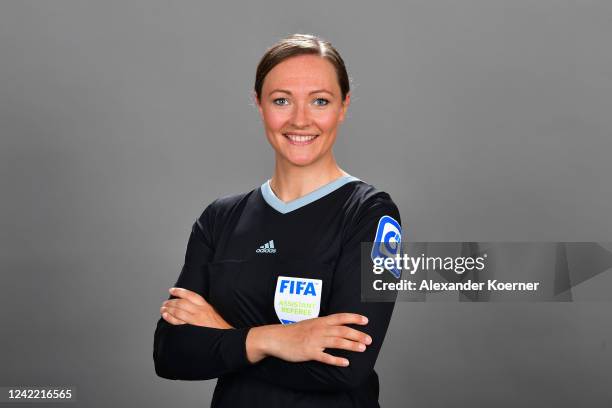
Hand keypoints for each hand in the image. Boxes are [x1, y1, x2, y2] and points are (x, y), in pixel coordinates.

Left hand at [160, 287, 232, 328]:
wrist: (226, 338)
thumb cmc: (219, 327)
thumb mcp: (212, 313)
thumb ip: (202, 308)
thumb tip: (189, 306)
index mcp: (205, 305)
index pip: (190, 295)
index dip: (180, 291)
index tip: (172, 290)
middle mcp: (200, 310)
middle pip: (182, 303)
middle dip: (171, 302)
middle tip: (164, 303)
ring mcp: (196, 319)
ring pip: (179, 311)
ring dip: (169, 309)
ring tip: (163, 308)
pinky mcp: (193, 328)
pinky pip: (179, 322)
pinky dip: (171, 318)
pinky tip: (166, 316)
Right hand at [246, 313, 371, 366]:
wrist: (276, 338)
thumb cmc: (293, 331)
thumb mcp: (310, 323)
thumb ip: (323, 325)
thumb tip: (337, 327)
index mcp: (320, 321)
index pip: (340, 317)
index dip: (354, 318)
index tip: (366, 320)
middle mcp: (319, 329)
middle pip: (342, 330)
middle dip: (357, 334)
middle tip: (369, 339)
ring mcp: (314, 341)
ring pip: (336, 342)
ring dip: (351, 345)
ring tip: (362, 348)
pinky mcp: (309, 352)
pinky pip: (325, 357)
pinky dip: (336, 360)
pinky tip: (345, 363)